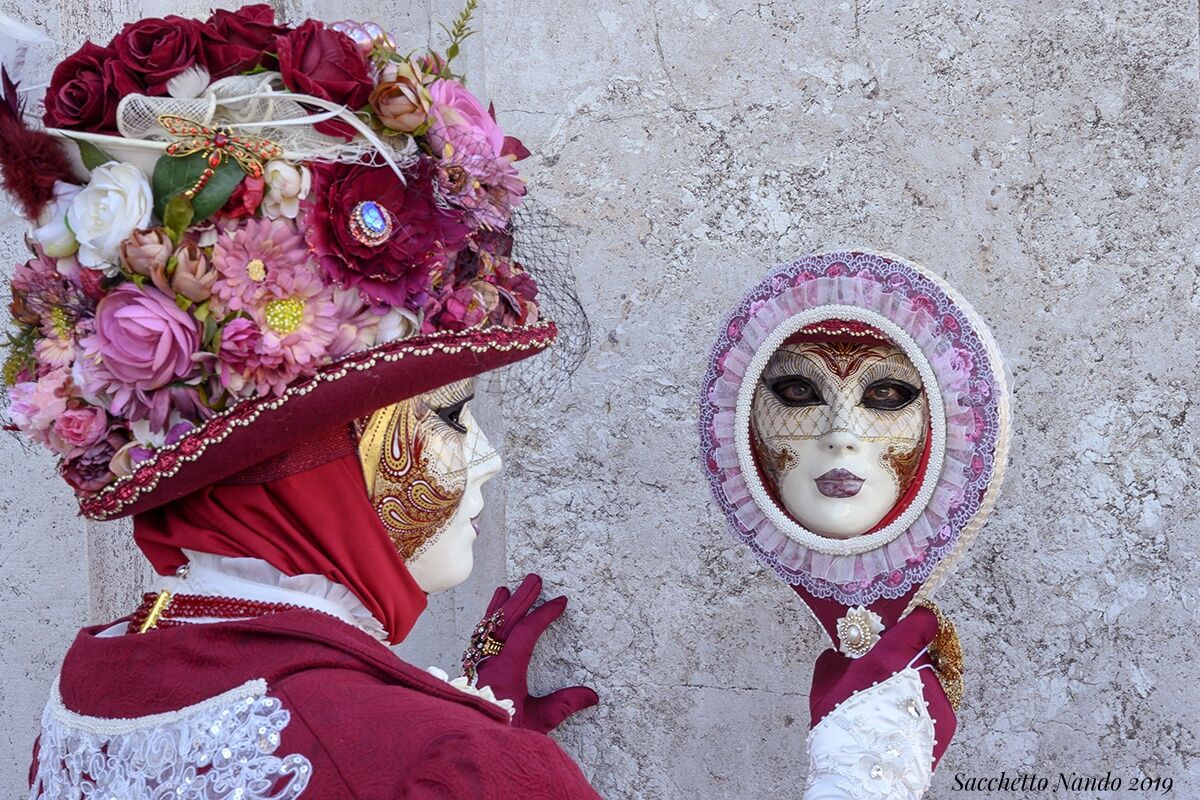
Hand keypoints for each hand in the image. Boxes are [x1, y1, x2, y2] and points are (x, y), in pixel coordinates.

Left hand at [465, 573, 598, 732]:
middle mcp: (486, 664)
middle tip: (534, 579)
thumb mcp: (537, 722)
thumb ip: (563, 705)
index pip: (525, 632)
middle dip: (520, 599)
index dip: (543, 614)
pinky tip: (488, 622)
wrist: (468, 749)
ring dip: (498, 608)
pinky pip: (476, 641)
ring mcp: (474, 668)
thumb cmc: (502, 736)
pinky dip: (485, 625)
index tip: (559, 602)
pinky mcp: (468, 675)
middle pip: (502, 623)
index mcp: (505, 671)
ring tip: (506, 589)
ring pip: (485, 629)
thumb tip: (592, 695)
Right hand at [809, 606, 957, 767]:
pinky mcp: (947, 723)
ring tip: (892, 702)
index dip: (915, 619)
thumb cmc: (840, 730)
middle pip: (923, 650)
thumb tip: (843, 651)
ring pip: (932, 677)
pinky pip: (937, 702)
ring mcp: (939, 698)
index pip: (922, 621)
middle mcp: (922, 672)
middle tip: (886, 669)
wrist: (862, 779)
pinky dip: (923, 705)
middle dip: (908, 656)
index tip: (907, 622)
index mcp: (892, 655)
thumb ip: (837, 659)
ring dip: (916, 682)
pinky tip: (902, 720)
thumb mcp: (824, 686)